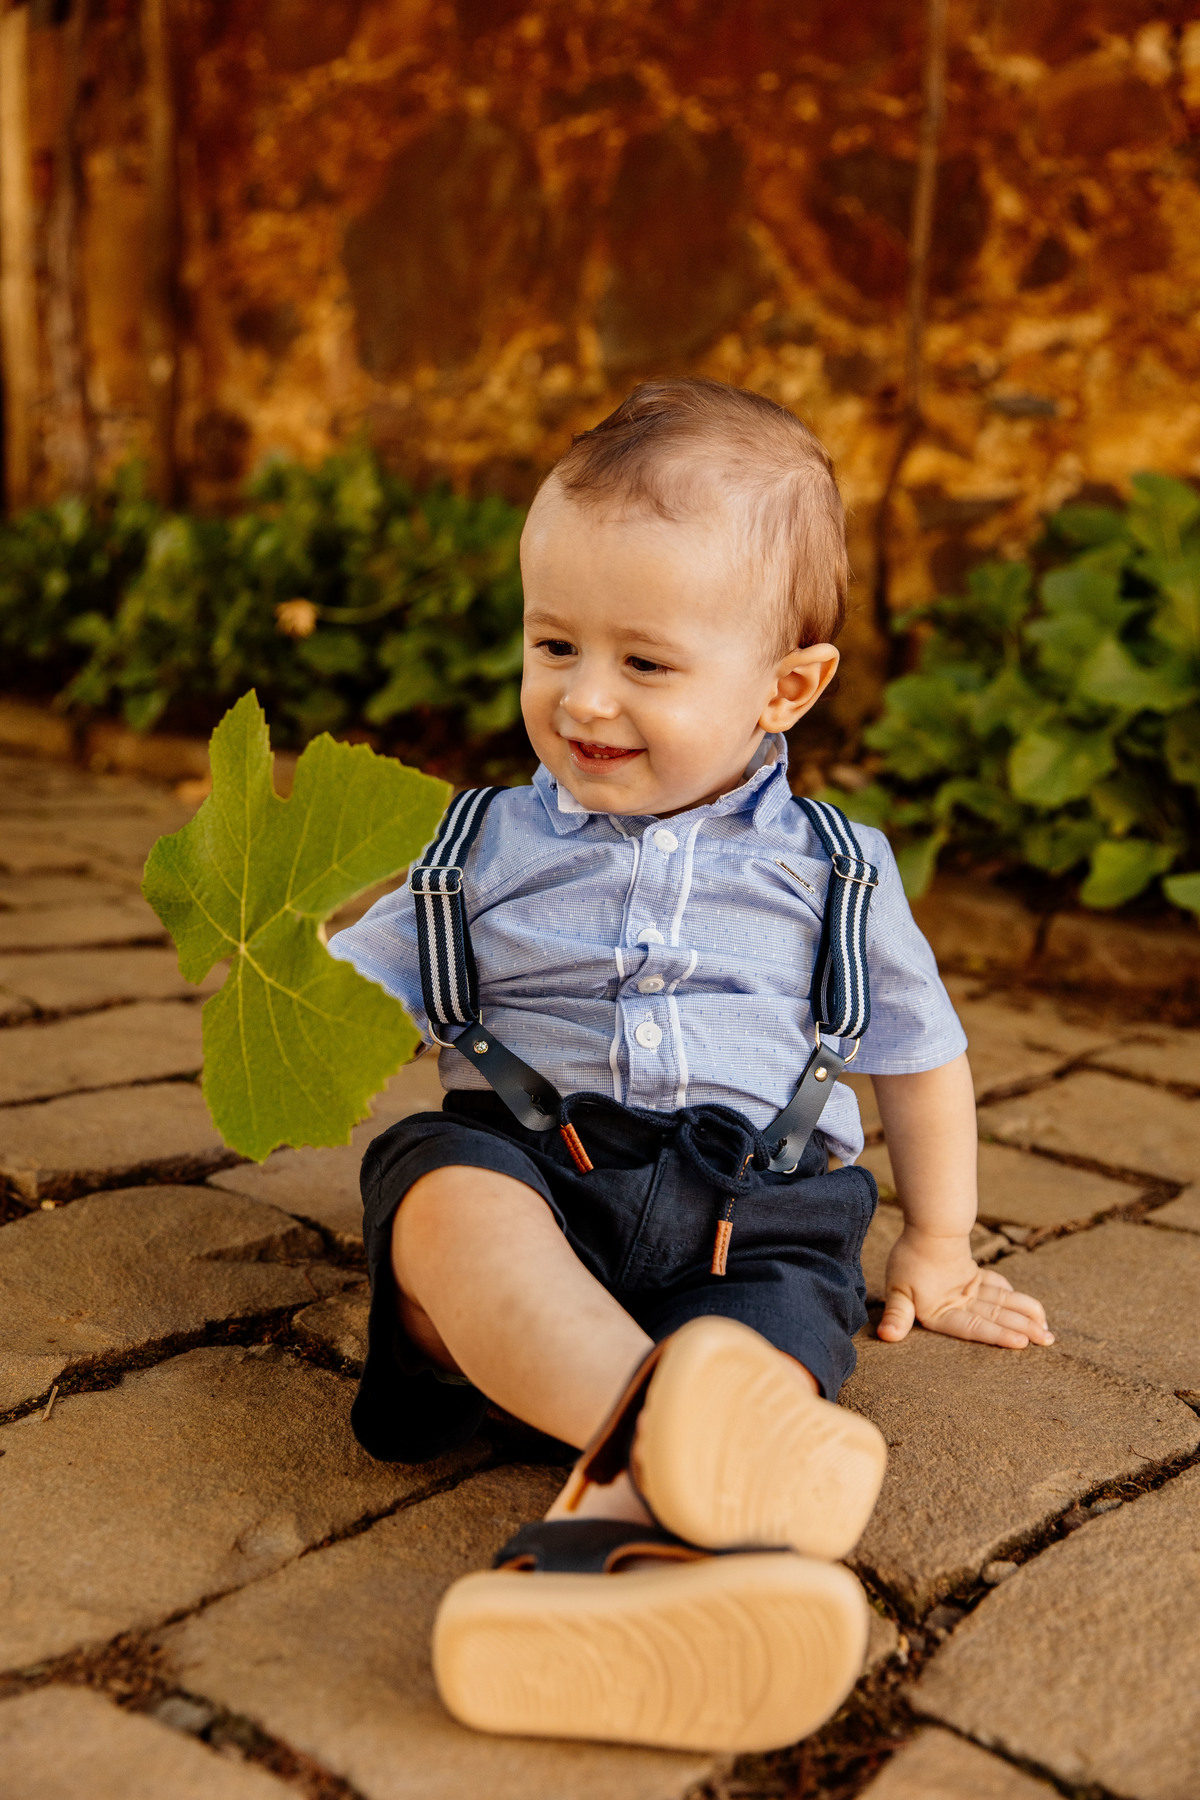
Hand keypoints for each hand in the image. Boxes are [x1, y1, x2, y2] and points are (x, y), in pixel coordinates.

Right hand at [878, 1227, 1053, 1349]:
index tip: (1022, 1342)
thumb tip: (886, 1336)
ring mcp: (966, 1293)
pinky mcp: (973, 1278)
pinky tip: (1034, 1310)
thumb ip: (897, 1314)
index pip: (974, 1327)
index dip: (997, 1334)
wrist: (921, 1225)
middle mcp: (956, 1306)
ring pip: (1001, 1305)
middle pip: (993, 1318)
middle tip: (1047, 1341)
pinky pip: (1000, 1290)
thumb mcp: (900, 1290)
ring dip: (1024, 1316)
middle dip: (1021, 1329)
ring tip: (1046, 1330)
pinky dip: (1016, 1298)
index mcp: (939, 1314)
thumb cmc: (909, 1258)